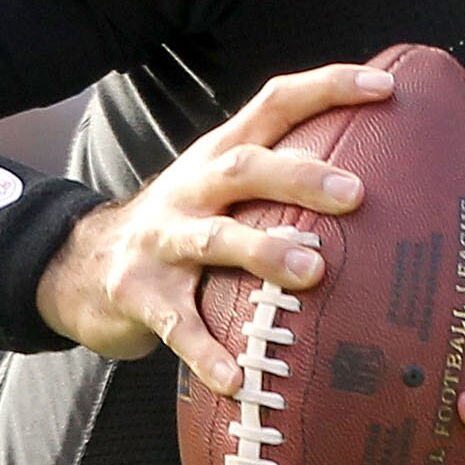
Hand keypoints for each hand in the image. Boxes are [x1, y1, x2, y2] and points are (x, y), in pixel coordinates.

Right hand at [35, 63, 393, 389]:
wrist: (79, 265)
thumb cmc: (181, 227)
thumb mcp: (221, 190)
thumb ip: (280, 180)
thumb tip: (380, 183)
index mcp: (219, 156)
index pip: (275, 103)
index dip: (328, 87)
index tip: (385, 86)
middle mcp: (192, 189)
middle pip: (245, 168)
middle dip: (300, 177)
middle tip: (356, 195)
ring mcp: (161, 241)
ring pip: (215, 241)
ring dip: (264, 252)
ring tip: (313, 273)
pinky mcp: (139, 293)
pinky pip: (178, 325)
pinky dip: (207, 352)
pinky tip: (238, 378)